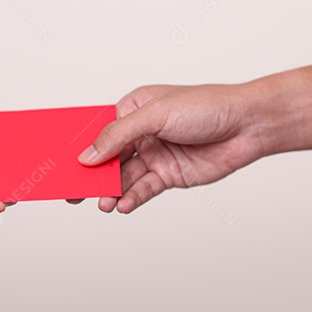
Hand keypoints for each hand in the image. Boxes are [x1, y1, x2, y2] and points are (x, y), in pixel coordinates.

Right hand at [77, 83, 267, 212]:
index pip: (99, 129)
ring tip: (103, 203)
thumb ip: (120, 134)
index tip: (63, 164)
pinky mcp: (169, 175)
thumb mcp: (157, 114)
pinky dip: (132, 198)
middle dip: (92, 175)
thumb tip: (89, 154)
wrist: (248, 126)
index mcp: (133, 108)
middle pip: (108, 157)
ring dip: (112, 191)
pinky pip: (143, 189)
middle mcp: (142, 133)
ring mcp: (155, 155)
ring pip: (124, 177)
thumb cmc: (207, 106)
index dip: (81, 147)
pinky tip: (123, 205)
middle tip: (74, 191)